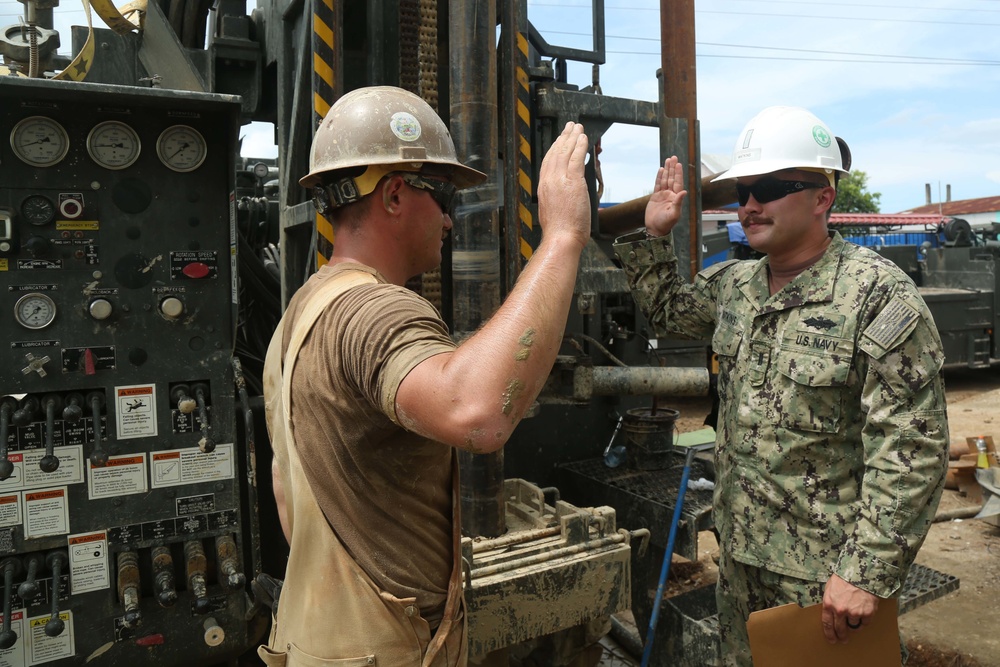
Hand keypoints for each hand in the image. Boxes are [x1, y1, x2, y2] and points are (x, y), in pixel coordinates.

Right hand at [537, 122, 590, 249]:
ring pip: (565, 152)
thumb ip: (558, 200)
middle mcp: (549, 181)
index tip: (559, 141)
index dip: (554, 149)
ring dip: (572, 137)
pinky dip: (580, 146)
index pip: (548, 163)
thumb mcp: (554, 212)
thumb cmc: (560, 232)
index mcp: (544, 188)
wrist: (560, 238)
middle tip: (569, 127)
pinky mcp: (572, 181)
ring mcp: (560, 180)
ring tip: (577, 127)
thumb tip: (566, 198)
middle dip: (563, 138)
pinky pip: (576, 158)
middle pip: (555, 153)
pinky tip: (583, 138)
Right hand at [644, 156, 687, 236]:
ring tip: (668, 160)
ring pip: (665, 180)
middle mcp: (671, 194)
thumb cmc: (666, 223)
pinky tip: (661, 170)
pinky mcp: (655, 197)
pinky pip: (657, 185)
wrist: (655, 229)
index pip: (678, 183)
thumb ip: (678, 202)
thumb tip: (684, 192)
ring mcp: (663, 195)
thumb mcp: (674, 214)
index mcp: (676, 198)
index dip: (678, 173)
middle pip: (672, 178)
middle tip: (673, 157)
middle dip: (673, 168)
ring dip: (667, 170)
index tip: (678, 164)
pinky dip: (659, 177)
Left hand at [821, 574, 879, 643]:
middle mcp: (840, 611)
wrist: (861, 572)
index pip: (827, 624)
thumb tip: (829, 610)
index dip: (829, 634)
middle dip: (841, 636)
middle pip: (840, 629)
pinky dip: (865, 619)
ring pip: (854, 626)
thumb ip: (829, 600)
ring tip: (856, 616)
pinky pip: (865, 622)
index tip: (831, 640)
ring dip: (854, 624)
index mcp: (829, 604)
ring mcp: (854, 612)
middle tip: (843, 640)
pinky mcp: (867, 613)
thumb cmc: (844, 577)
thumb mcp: (830, 587)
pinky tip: (865, 611)